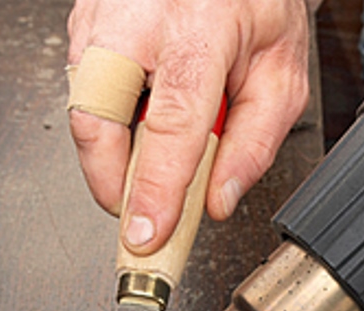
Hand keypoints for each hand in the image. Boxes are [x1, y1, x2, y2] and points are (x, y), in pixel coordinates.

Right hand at [67, 0, 311, 253]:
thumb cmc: (256, 4)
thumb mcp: (281, 74)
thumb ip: (254, 144)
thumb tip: (218, 202)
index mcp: (200, 28)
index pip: (171, 124)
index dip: (154, 189)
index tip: (146, 234)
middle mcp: (139, 16)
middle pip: (99, 119)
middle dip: (111, 181)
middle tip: (138, 209)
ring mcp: (100, 14)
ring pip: (82, 109)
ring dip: (112, 147)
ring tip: (152, 143)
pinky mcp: (81, 21)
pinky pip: (82, 89)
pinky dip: (108, 117)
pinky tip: (141, 108)